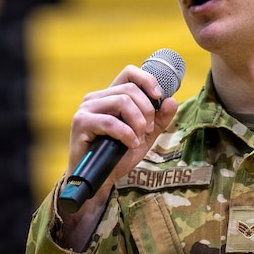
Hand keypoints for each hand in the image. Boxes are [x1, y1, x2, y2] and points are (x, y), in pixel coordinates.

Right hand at [57, 65, 178, 249]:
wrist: (100, 180)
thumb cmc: (118, 157)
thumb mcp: (145, 137)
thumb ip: (159, 119)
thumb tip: (172, 100)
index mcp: (110, 96)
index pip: (129, 73)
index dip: (147, 80)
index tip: (159, 97)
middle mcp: (96, 98)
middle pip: (130, 90)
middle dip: (147, 111)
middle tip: (147, 130)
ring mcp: (86, 109)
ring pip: (122, 102)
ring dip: (138, 123)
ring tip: (138, 139)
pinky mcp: (81, 123)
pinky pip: (111, 122)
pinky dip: (127, 134)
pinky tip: (130, 144)